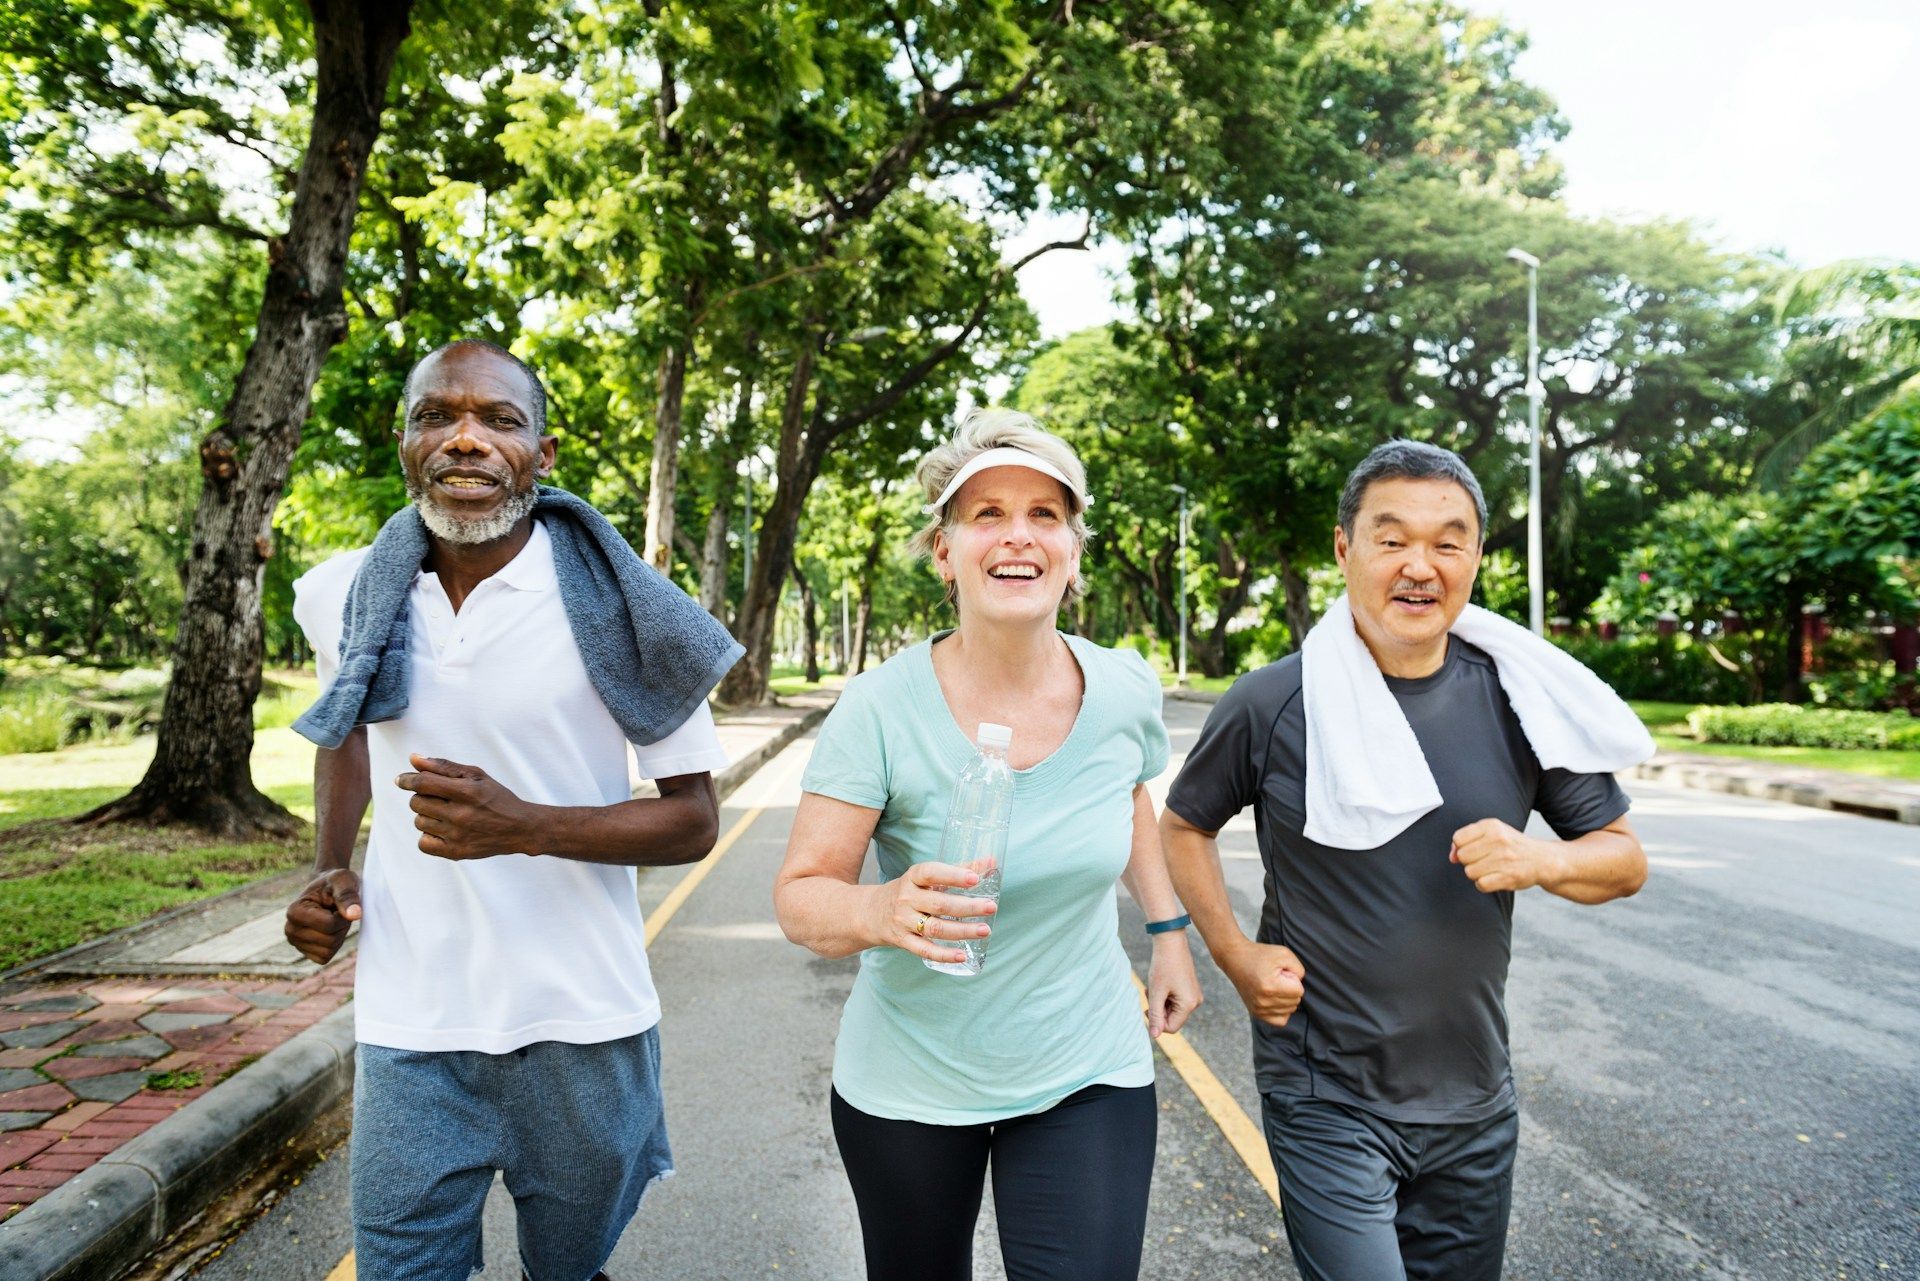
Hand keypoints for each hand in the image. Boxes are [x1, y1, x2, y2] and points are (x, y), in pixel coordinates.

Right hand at [284, 868, 361, 964]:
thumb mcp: (343, 881)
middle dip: (341, 926)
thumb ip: (348, 896)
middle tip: (337, 912)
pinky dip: (334, 946)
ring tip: (332, 918)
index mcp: (294, 911)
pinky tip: (329, 930)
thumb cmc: (334, 882)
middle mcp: (290, 930)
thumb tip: (355, 915)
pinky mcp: (305, 952)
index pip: (329, 925)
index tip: (337, 904)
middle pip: (330, 940)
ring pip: (329, 950)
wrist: (327, 889)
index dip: (342, 915)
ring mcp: (296, 943)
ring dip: (339, 935)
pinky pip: (326, 958)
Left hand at [396, 755, 535, 860]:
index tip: (401, 780)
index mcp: (466, 792)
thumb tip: (413, 759)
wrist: (520, 828)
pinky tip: (442, 830)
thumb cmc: (496, 797)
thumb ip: (444, 767)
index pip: (423, 783)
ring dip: (427, 816)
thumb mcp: (476, 775)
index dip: (407, 780)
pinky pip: (423, 843)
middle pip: (417, 803)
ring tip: (445, 814)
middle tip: (439, 798)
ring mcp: (457, 836)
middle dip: (422, 797)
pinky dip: (428, 836)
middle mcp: (460, 814)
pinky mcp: (456, 852)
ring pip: (419, 822)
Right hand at [868, 860, 996, 964]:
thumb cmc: (908, 891)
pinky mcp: (903, 941)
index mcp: (912, 878)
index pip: (931, 873)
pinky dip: (944, 955)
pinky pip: (925, 950)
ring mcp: (904, 922)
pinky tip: (962, 955)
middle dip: (967, 907)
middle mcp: (906, 899)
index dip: (953, 875)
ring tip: (985, 930)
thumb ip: (959, 869)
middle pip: (939, 904)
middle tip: (991, 906)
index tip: (975, 879)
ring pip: (935, 928)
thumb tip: (992, 862)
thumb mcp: (927, 877)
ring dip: (962, 931)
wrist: (870, 913)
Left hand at [1144, 932, 1202, 1037]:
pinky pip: (1175, 1001)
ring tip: (1154, 987)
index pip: (1171, 1027)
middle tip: (1149, 994)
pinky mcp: (1190, 989)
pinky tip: (1159, 984)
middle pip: (1172, 1018)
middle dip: (1158, 1009)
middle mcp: (1195, 1002)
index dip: (1157, 1022)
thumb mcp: (1156, 993)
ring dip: (1160, 1002)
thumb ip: (1156, 1015)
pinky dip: (1165, 996)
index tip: (1147, 1007)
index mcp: (1189, 1004)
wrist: (1171, 942)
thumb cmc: (1163, 966)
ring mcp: (1194, 995)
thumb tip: (1155, 1036)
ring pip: (1172, 1009)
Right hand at [1219, 939, 1305, 1026]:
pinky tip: (1276, 999)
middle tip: (1276, 977)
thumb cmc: (1261, 955)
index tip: (1281, 972)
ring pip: (1290, 1010)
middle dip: (1290, 988)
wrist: (1235, 959)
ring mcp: (1259, 1009)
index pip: (1299, 991)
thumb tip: (1299, 987)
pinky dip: (1282, 1011)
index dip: (1293, 978)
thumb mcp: (1284, 953)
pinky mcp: (1256, 1013)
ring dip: (1286, 998)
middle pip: (1295, 1001)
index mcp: (1270, 987)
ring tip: (1273, 985)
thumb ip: (1299, 970)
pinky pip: (1281, 1021)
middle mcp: (1263, 1001)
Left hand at [1451, 818, 1562, 893]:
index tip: (1473, 850)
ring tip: (1491, 869)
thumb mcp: (1491, 833)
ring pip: (1470, 872)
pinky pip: (1480, 884)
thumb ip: (1467, 839)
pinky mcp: (1509, 877)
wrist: (1542, 859)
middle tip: (1485, 860)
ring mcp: (1504, 859)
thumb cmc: (1511, 845)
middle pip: (1463, 856)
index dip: (1461, 847)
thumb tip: (1452, 857)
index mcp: (1492, 826)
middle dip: (1470, 861)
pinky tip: (1494, 878)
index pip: (1458, 838)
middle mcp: (1498, 840)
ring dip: (1477, 874)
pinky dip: (1484, 884)